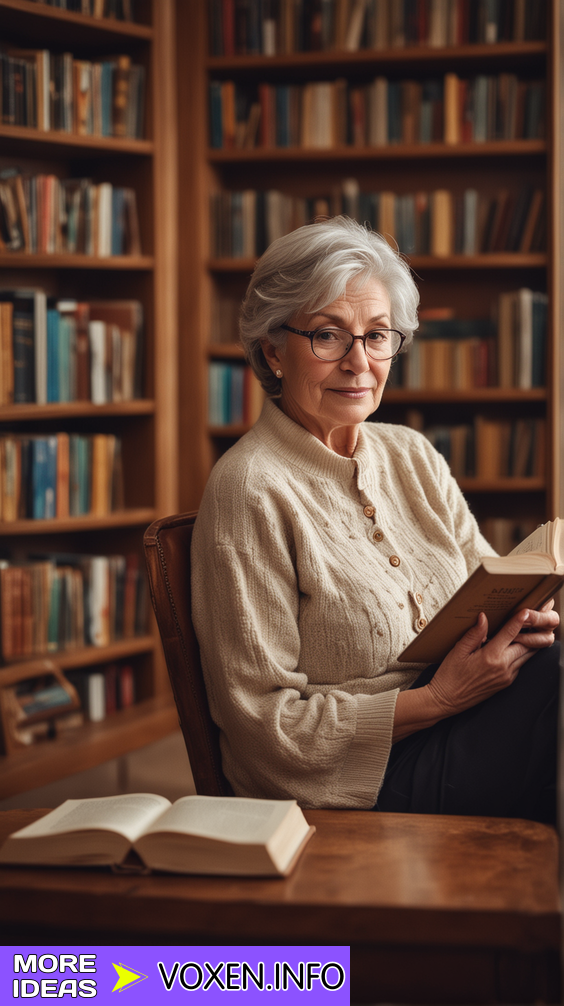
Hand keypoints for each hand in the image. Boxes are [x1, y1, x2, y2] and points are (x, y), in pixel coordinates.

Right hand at [424, 602, 558, 719]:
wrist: (447, 700)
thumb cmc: (450, 675)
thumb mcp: (458, 651)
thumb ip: (474, 634)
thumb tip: (483, 617)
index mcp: (490, 657)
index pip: (510, 634)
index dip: (519, 620)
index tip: (525, 610)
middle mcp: (503, 667)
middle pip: (526, 645)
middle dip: (529, 631)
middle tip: (530, 619)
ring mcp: (507, 677)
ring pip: (526, 656)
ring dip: (528, 643)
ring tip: (526, 631)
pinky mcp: (506, 683)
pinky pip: (520, 665)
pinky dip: (521, 654)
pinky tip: (515, 647)